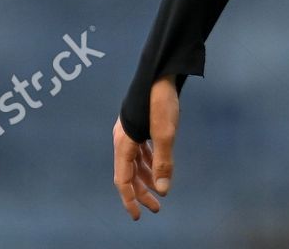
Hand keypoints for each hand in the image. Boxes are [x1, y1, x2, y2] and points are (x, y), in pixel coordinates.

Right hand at [113, 77, 178, 220]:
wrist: (161, 72)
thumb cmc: (161, 101)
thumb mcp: (165, 133)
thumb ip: (163, 162)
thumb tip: (163, 190)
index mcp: (124, 144)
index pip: (123, 180)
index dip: (130, 199)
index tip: (138, 216)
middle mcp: (123, 140)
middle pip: (129, 174)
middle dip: (141, 192)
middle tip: (156, 208)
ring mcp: (130, 132)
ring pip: (135, 163)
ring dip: (147, 178)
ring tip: (160, 191)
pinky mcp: (139, 126)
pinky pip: (141, 151)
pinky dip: (149, 163)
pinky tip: (159, 169)